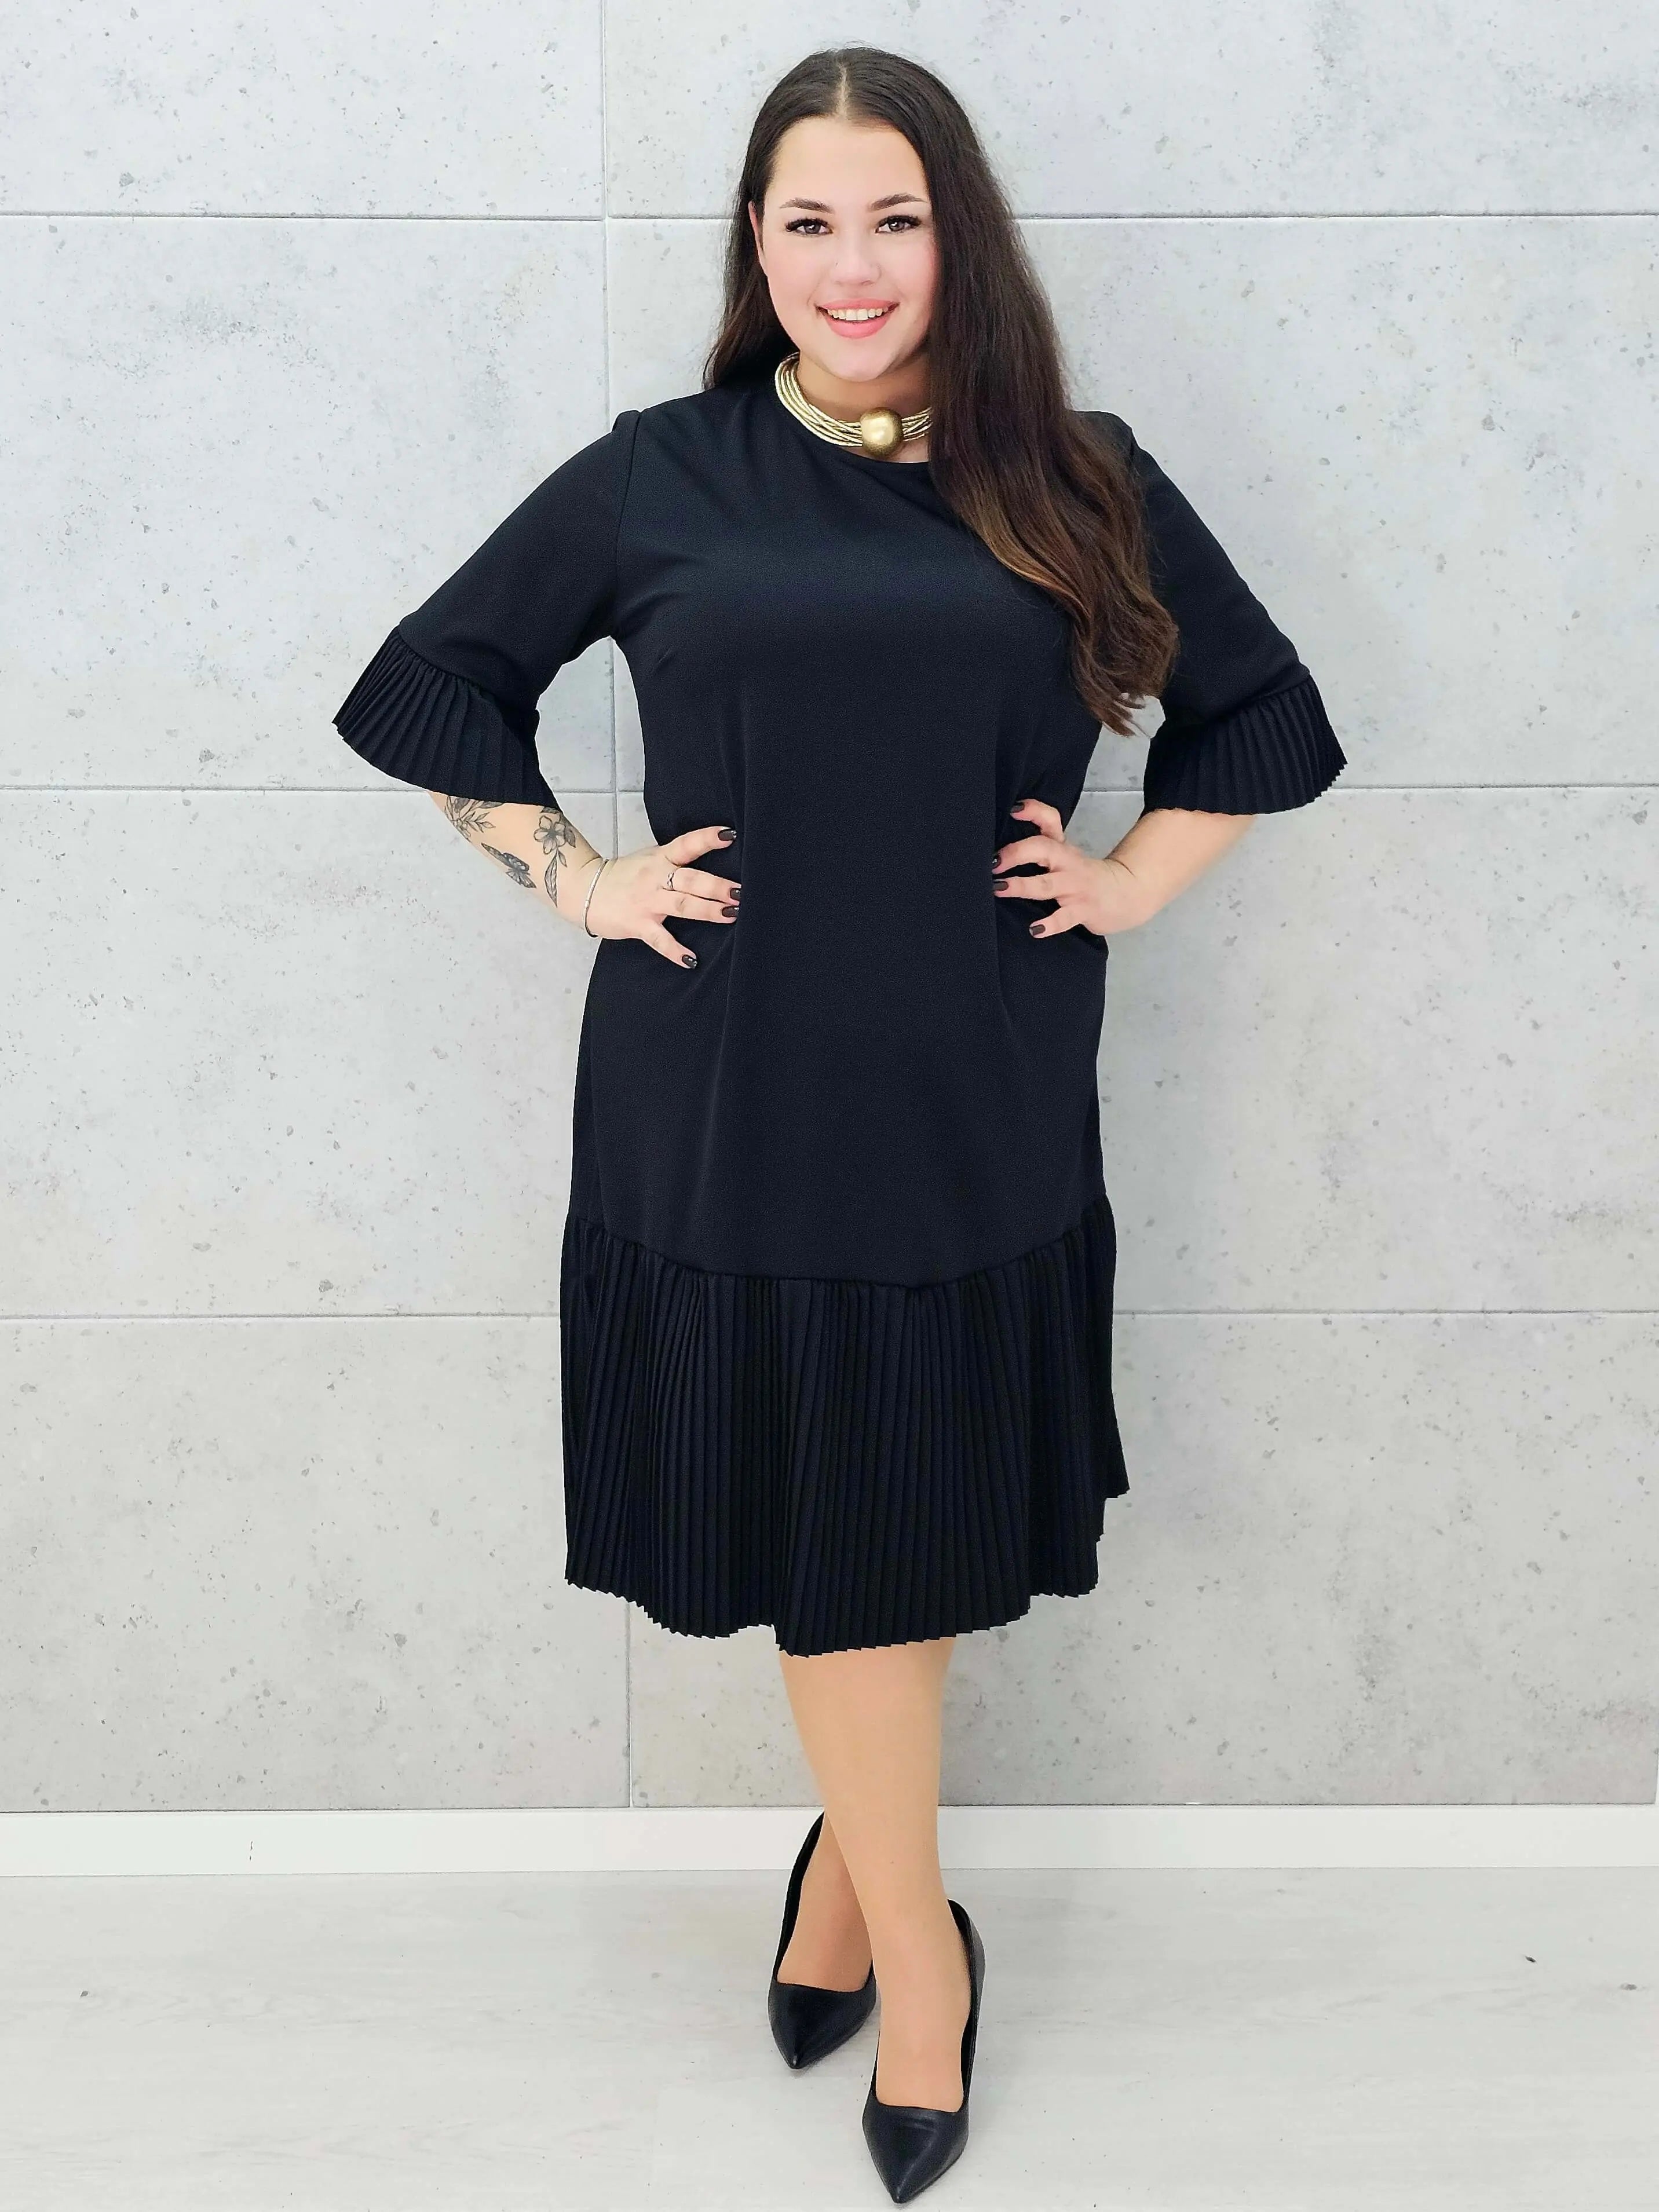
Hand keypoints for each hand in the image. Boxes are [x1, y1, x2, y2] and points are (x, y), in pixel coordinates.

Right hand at [582, 823, 739, 966]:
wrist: (585, 889)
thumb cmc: (625, 875)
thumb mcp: (650, 858)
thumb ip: (676, 859)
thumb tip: (710, 855)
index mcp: (660, 859)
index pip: (686, 844)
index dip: (707, 838)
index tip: (729, 834)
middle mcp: (656, 878)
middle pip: (690, 879)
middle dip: (717, 886)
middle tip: (740, 892)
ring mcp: (648, 902)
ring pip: (682, 906)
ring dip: (708, 911)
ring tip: (731, 915)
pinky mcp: (638, 924)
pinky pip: (660, 939)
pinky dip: (675, 951)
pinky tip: (691, 960)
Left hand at [991, 798, 1152, 936]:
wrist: (1126, 894)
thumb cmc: (1084, 875)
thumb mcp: (1065, 856)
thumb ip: (1041, 846)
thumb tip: (1002, 846)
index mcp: (1062, 848)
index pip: (1051, 820)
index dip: (1033, 811)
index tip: (1014, 810)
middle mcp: (1067, 863)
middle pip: (1044, 848)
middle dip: (1017, 852)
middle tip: (994, 863)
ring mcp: (1076, 887)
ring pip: (1048, 884)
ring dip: (1022, 886)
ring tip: (1000, 889)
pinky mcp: (1084, 910)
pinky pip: (1065, 918)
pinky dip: (1050, 924)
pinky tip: (1035, 930)